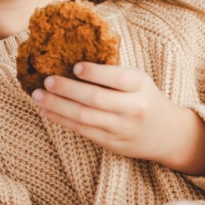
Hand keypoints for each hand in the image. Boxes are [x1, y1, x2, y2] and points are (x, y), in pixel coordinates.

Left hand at [32, 62, 204, 175]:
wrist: (166, 133)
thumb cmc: (145, 99)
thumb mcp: (139, 81)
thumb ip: (113, 73)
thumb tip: (73, 61)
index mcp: (140, 86)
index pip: (117, 78)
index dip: (95, 73)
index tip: (75, 66)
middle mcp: (133, 108)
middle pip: (96, 99)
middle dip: (67, 90)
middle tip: (47, 80)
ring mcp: (121, 128)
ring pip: (84, 117)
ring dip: (57, 106)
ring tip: (38, 96)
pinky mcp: (111, 143)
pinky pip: (82, 131)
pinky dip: (62, 120)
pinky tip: (47, 111)